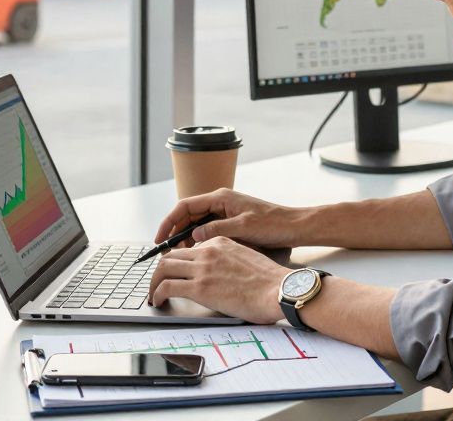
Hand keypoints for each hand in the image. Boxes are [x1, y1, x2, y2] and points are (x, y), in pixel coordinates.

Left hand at [147, 236, 290, 324]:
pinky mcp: (199, 288)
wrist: (279, 290)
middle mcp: (208, 251)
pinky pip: (166, 287)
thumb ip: (229, 260)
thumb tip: (220, 273)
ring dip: (154, 283)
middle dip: (159, 271)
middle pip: (171, 256)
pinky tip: (158, 301)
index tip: (173, 273)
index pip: (188, 248)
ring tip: (153, 295)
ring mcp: (202, 269)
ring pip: (163, 269)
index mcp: (220, 242)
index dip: (176, 261)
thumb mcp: (247, 258)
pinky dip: (157, 294)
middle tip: (157, 283)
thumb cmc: (270, 281)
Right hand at [154, 188, 305, 248]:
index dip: (169, 222)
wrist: (293, 227)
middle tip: (165, 251)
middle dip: (174, 232)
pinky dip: (198, 240)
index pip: (185, 206)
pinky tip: (196, 253)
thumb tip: (193, 235)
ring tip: (179, 255)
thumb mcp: (243, 228)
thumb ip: (216, 230)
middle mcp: (220, 202)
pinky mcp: (231, 221)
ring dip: (185, 237)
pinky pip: (207, 229)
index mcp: (220, 198)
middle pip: (188, 215)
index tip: (159, 238)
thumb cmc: (272, 224)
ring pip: (196, 223)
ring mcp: (225, 211)